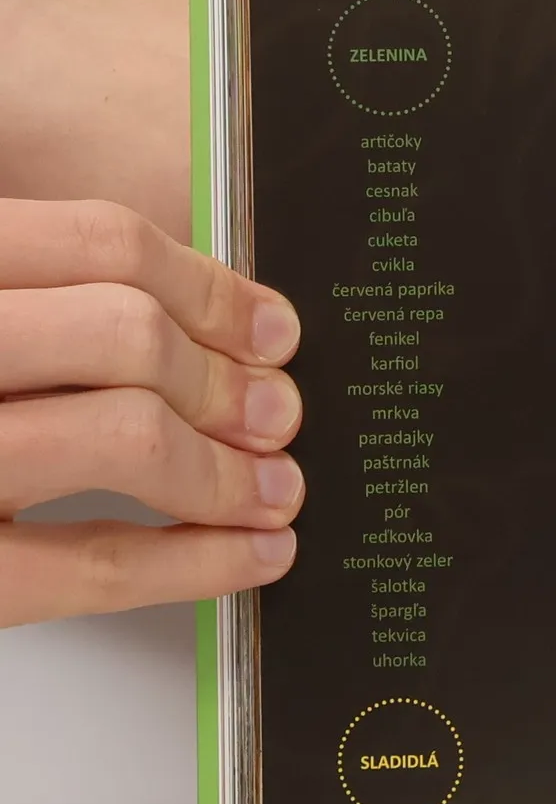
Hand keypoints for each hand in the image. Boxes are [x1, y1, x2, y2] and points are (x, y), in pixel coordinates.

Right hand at [0, 198, 304, 625]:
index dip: (209, 286)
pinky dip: (199, 561)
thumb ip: (30, 305)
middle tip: (276, 414)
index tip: (269, 328)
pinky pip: (94, 562)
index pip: (95, 241)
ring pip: (123, 433)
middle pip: (125, 332)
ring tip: (274, 490)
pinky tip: (252, 555)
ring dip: (228, 471)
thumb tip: (193, 329)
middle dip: (226, 380)